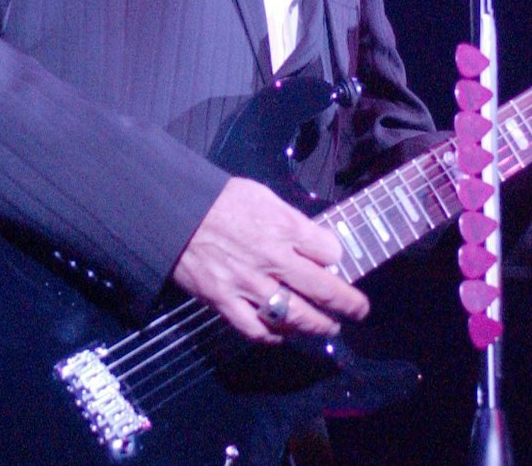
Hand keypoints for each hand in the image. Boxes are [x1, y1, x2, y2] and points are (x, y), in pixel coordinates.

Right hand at [171, 177, 369, 342]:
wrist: (172, 213)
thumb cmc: (219, 200)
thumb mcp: (262, 195)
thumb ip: (290, 220)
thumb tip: (312, 239)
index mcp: (284, 228)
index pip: (330, 251)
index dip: (337, 258)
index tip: (334, 263)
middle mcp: (272, 259)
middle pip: (323, 289)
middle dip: (348, 304)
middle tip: (359, 310)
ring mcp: (249, 284)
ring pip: (295, 316)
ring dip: (318, 326)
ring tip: (329, 328)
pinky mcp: (224, 301)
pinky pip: (256, 329)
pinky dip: (273, 337)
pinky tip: (281, 336)